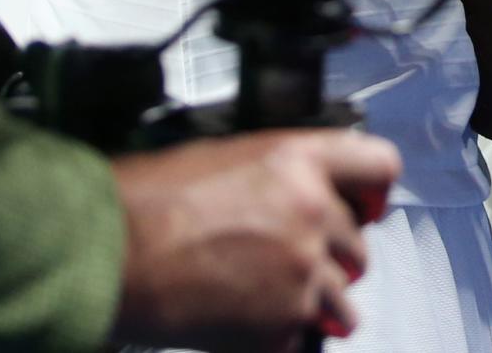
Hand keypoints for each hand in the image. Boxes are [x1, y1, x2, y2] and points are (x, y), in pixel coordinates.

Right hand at [112, 129, 399, 352]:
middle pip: (360, 245)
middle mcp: (313, 213)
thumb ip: (279, 172)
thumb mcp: (224, 156)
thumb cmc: (146, 201)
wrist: (110, 255)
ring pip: (343, 304)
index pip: (380, 166)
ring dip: (316, 307)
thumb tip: (298, 189)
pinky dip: (278, 339)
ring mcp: (302, 273)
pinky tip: (242, 321)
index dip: (374, 191)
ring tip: (270, 300)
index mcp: (301, 160)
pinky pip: (301, 339)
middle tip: (291, 261)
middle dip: (332, 258)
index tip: (366, 207)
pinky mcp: (283, 326)